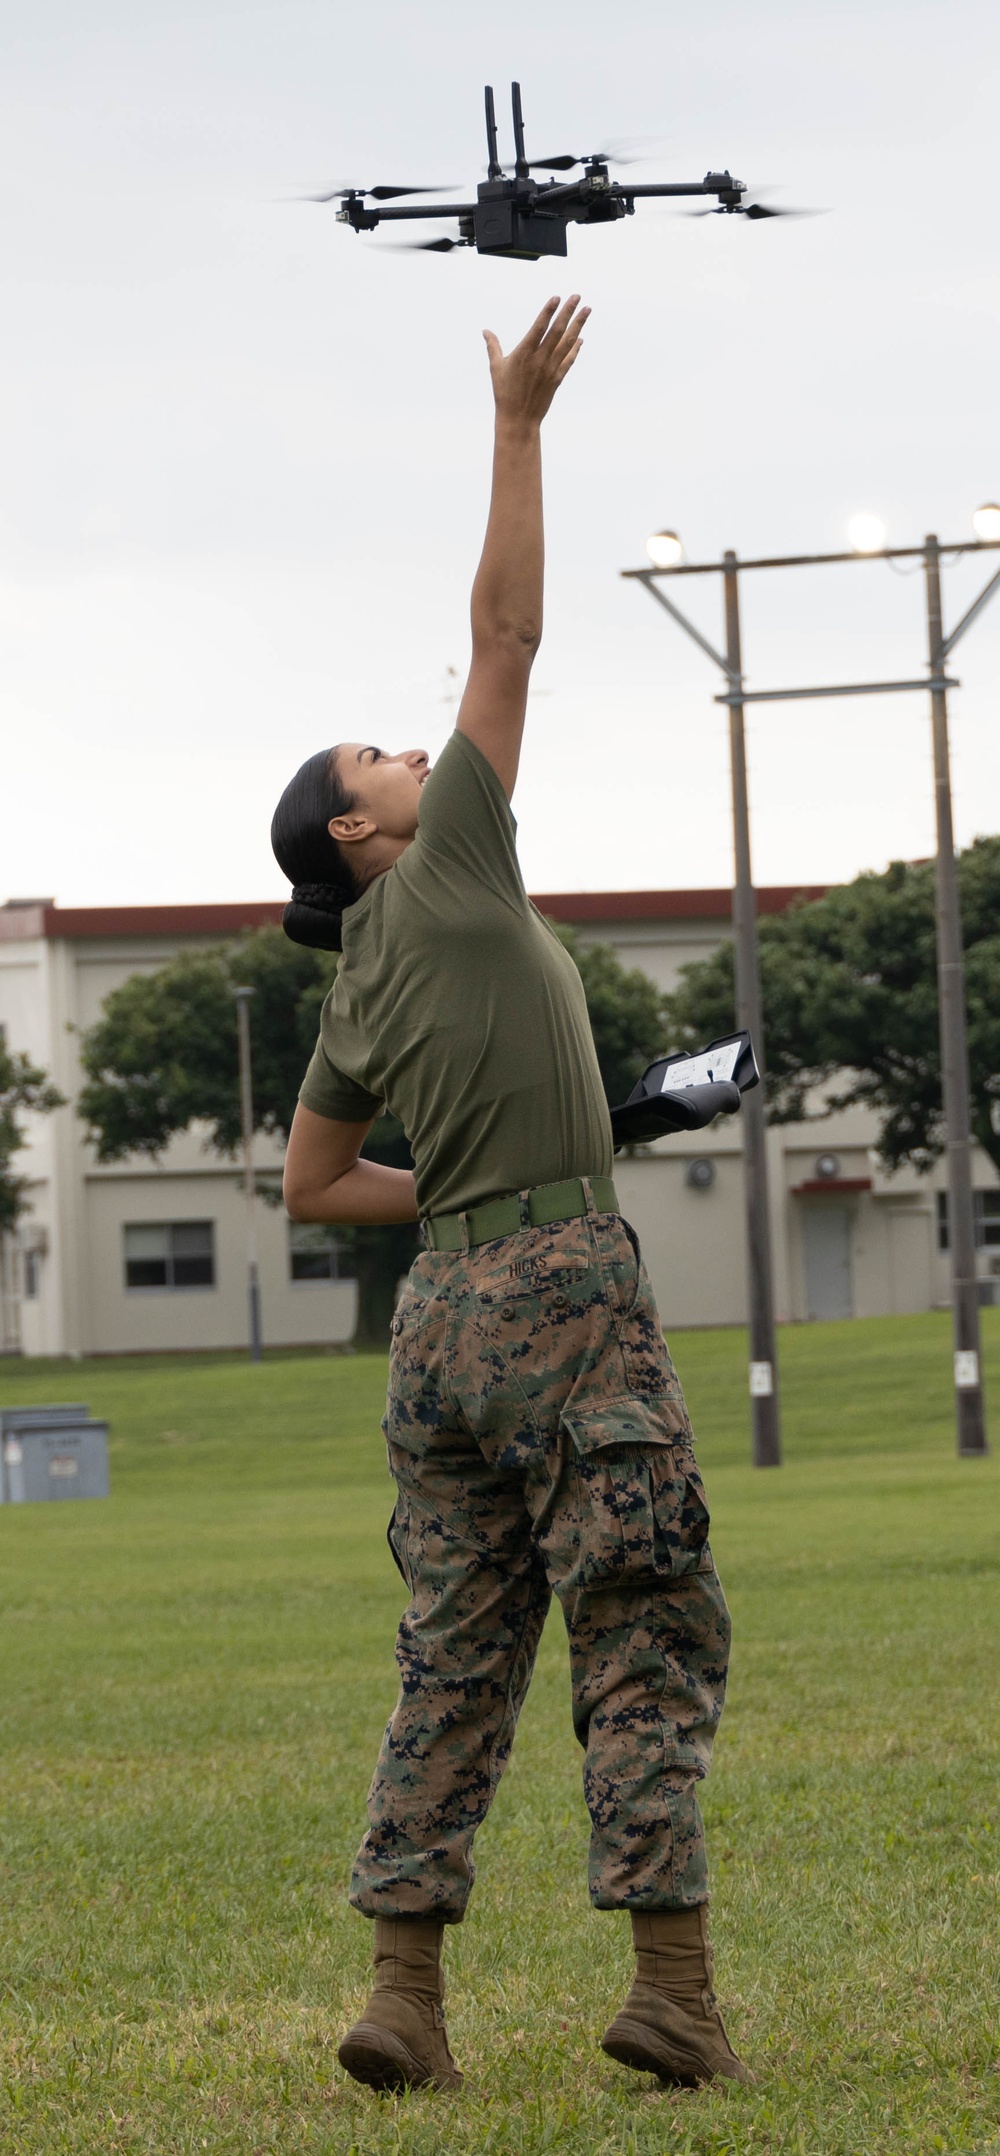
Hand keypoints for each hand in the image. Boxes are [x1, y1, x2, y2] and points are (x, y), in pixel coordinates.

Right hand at [483, 295, 589, 427]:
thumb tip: (485, 331)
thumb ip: (493, 346)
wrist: (518, 419)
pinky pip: (569, 360)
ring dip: (578, 325)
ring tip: (587, 310)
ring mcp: (551, 369)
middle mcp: (540, 359)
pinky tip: (581, 338)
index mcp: (524, 353)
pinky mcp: (557, 379)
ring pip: (567, 342)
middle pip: (557, 331)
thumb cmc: (504, 393)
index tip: (557, 297)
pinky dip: (575, 348)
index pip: (539, 327)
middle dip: (568, 312)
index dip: (549, 311)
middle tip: (577, 296)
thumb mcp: (496, 367)